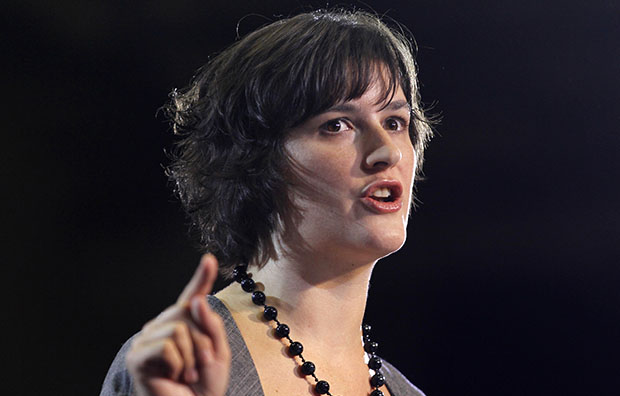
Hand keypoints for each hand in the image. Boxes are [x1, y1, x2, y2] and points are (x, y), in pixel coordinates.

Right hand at [126, 254, 230, 395]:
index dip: (201, 277)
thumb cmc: (203, 386)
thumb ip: (211, 325)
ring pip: (178, 330)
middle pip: (188, 313)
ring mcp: (146, 340)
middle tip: (201, 365)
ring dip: (192, 356)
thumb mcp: (217, 352)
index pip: (192, 297)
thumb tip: (196, 300)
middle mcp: (161, 327)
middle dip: (203, 340)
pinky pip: (167, 346)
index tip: (209, 259)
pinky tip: (174, 377)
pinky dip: (178, 364)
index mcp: (182, 324)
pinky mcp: (137, 356)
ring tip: (188, 374)